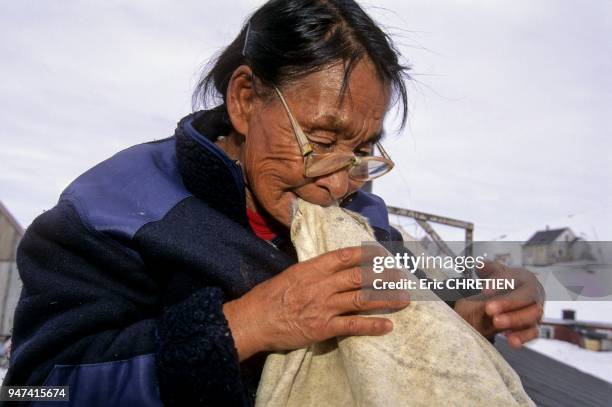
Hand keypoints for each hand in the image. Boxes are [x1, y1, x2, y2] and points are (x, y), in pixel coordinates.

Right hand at [223, 246, 410, 360]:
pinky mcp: (323, 327)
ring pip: (361, 298)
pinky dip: (372, 325)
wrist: (254, 320)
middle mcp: (321, 284)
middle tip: (401, 276)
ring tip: (404, 299)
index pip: (345, 256)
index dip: (367, 255)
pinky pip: (353, 325)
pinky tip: (387, 325)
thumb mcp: (290, 275)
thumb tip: (330, 268)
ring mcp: (323, 306)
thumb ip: (312, 272)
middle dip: (383, 276)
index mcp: (312, 268)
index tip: (383, 254)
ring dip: (385, 298)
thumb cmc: (268, 297)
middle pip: (359, 276)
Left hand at [454, 261, 544, 347]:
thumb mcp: (495, 272)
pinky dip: (522, 336)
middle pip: (526, 297)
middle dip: (508, 303)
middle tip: (488, 308)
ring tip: (496, 322)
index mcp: (525, 278)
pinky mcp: (534, 327)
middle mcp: (535, 294)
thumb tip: (481, 266)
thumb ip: (488, 269)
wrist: (513, 298)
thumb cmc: (504, 285)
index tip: (484, 291)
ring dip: (514, 320)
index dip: (499, 284)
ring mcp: (536, 312)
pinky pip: (533, 333)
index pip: (514, 278)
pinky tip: (510, 340)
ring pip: (532, 316)